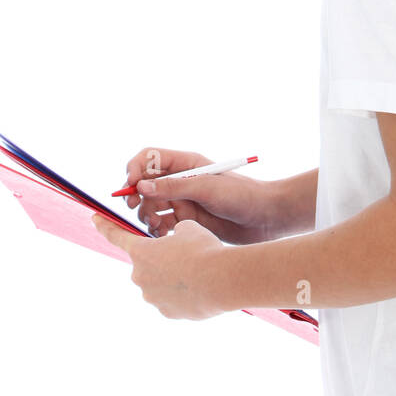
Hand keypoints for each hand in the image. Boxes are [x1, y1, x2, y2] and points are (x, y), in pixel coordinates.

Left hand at [92, 214, 226, 319]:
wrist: (220, 280)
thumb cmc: (203, 249)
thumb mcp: (188, 228)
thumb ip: (175, 234)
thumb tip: (176, 245)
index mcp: (141, 251)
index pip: (117, 236)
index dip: (105, 226)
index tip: (94, 219)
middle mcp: (140, 276)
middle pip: (146, 264)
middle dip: (161, 259)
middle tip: (186, 255)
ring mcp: (152, 297)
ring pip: (160, 282)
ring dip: (173, 277)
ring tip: (197, 272)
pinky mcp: (167, 312)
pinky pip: (171, 298)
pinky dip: (182, 293)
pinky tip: (199, 287)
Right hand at [115, 146, 279, 244]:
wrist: (265, 218)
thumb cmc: (241, 195)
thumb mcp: (207, 188)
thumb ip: (174, 188)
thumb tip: (140, 187)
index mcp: (186, 164)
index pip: (149, 158)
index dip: (135, 169)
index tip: (130, 185)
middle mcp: (181, 181)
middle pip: (145, 184)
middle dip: (135, 195)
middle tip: (133, 207)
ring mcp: (183, 201)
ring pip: (150, 206)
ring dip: (146, 214)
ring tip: (156, 226)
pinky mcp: (186, 222)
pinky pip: (162, 224)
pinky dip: (157, 230)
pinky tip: (164, 237)